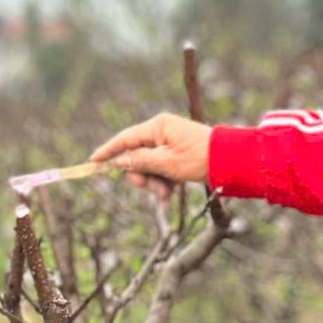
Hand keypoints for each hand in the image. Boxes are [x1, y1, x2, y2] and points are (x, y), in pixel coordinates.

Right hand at [88, 113, 212, 197]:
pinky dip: (164, 182)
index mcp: (158, 127)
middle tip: (151, 190)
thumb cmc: (198, 158)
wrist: (230, 161)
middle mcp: (162, 132)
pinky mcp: (178, 154)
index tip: (93, 160)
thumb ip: (140, 161)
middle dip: (141, 176)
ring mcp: (170, 143)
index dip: (108, 150)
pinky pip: (162, 169)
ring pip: (149, 166)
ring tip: (166, 195)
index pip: (125, 138)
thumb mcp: (165, 163)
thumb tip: (121, 161)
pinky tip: (170, 193)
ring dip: (154, 183)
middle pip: (137, 156)